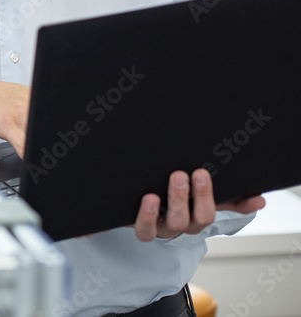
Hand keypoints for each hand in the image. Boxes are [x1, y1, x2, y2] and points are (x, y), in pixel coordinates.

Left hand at [133, 168, 265, 241]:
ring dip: (176, 202)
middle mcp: (184, 225)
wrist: (144, 212)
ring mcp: (164, 229)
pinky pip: (146, 231)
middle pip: (197, 219)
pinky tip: (149, 198)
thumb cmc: (180, 202)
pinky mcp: (144, 228)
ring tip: (174, 179)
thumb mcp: (204, 198)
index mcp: (200, 216)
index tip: (206, 174)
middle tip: (192, 172)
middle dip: (197, 196)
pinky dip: (147, 216)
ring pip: (173, 224)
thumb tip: (260, 201)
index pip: (214, 212)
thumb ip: (231, 199)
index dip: (219, 199)